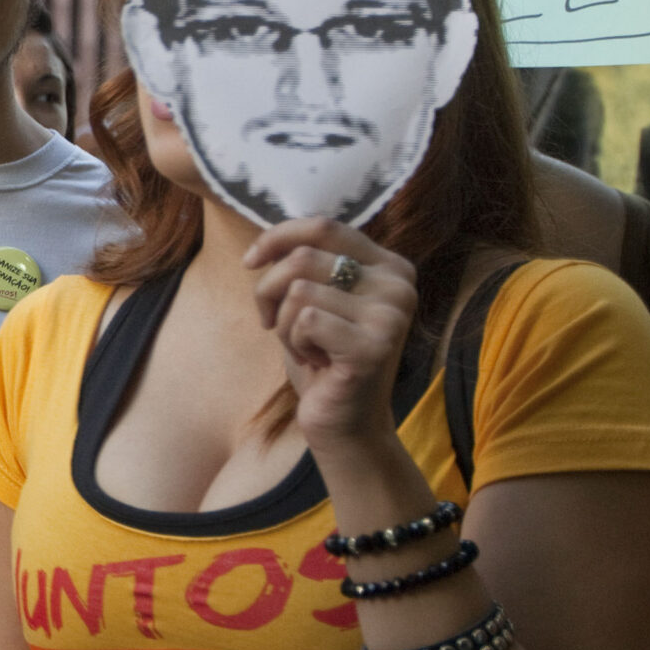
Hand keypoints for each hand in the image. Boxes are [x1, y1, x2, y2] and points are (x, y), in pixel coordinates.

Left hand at [244, 219, 415, 451]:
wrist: (343, 422)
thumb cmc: (323, 358)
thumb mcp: (315, 300)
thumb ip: (307, 264)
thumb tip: (268, 241)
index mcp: (390, 266)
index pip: (324, 227)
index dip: (277, 237)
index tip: (250, 262)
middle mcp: (399, 285)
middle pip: (302, 257)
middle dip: (268, 290)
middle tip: (273, 323)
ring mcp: (391, 315)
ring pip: (298, 290)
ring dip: (284, 324)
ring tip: (306, 347)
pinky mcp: (374, 345)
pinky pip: (304, 320)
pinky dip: (293, 343)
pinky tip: (316, 362)